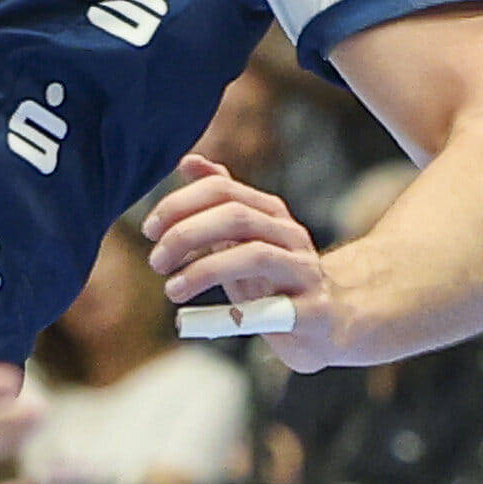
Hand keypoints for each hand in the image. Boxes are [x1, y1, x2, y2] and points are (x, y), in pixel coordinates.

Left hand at [143, 154, 341, 371]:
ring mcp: (304, 271)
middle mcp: (289, 234)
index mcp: (270, 212)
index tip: (149, 229)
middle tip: (156, 261)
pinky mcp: (313, 311)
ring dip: (204, 270)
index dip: (180, 204)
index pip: (222, 190)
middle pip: (236, 216)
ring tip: (172, 289)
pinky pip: (274, 309)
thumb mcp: (245, 238)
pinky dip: (237, 315)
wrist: (333, 319)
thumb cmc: (276, 277)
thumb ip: (220, 201)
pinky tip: (204, 321)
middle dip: (187, 234)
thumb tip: (188, 162)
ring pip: (255, 255)